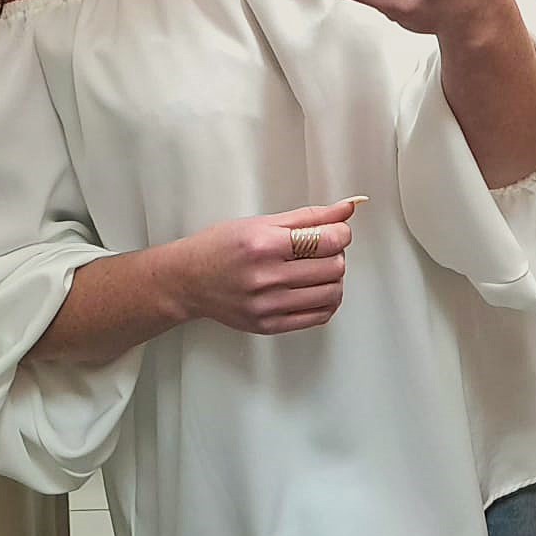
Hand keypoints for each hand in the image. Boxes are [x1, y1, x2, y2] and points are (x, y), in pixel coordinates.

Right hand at [176, 198, 360, 334]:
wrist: (189, 280)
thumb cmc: (221, 247)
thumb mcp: (262, 223)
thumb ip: (309, 217)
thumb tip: (346, 210)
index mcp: (264, 245)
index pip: (327, 241)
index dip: (342, 233)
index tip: (338, 231)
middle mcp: (266, 277)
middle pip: (333, 267)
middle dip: (337, 254)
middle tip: (324, 249)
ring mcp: (268, 305)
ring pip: (331, 294)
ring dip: (334, 279)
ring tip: (319, 270)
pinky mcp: (269, 325)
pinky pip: (318, 317)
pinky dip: (326, 302)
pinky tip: (315, 290)